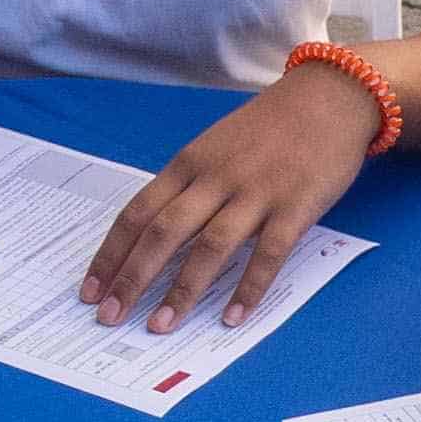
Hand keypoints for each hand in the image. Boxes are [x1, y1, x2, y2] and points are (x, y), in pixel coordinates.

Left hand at [87, 71, 377, 333]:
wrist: (329, 96)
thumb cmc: (269, 127)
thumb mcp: (215, 146)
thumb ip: (187, 186)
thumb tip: (153, 236)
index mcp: (190, 164)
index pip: (138, 214)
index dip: (111, 254)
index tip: (91, 290)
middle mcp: (216, 178)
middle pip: (163, 233)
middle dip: (132, 278)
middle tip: (110, 317)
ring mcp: (256, 193)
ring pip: (210, 246)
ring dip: (182, 290)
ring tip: (161, 325)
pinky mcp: (296, 206)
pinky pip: (268, 254)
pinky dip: (249, 288)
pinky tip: (232, 318)